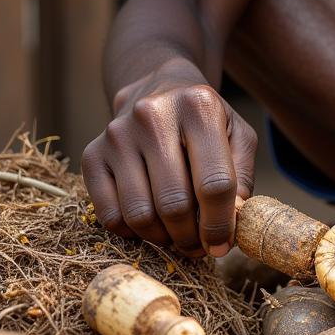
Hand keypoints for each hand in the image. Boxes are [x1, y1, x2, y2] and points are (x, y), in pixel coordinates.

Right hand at [81, 61, 256, 257]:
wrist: (158, 88)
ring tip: (177, 235)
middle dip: (191, 237)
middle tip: (199, 246)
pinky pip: (109, 216)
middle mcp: (153, 115)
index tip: (222, 245)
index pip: (214, 183)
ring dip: (163, 239)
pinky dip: (133, 232)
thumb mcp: (237, 135)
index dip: (221, 224)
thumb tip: (232, 221)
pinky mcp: (92, 154)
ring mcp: (117, 135)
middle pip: (174, 204)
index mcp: (199, 106)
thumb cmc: (205, 120)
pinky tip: (151, 221)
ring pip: (140, 215)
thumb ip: (243, 177)